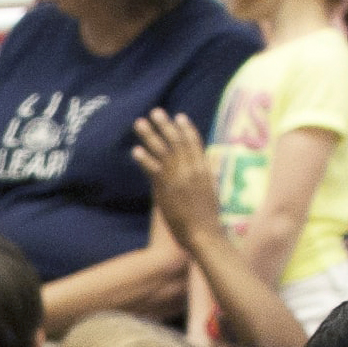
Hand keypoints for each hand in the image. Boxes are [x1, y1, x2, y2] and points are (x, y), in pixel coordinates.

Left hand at [131, 109, 219, 236]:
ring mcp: (179, 178)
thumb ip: (207, 176)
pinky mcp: (167, 189)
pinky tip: (135, 150)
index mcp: (204, 169)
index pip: (195, 143)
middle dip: (165, 125)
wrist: (204, 234)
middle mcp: (192, 169)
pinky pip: (153, 170)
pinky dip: (144, 160)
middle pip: (176, 141)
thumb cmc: (208, 218)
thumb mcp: (212, 191)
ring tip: (139, 123)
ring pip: (163, 151)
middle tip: (155, 111)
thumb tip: (208, 165)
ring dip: (149, 135)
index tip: (179, 116)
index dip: (186, 128)